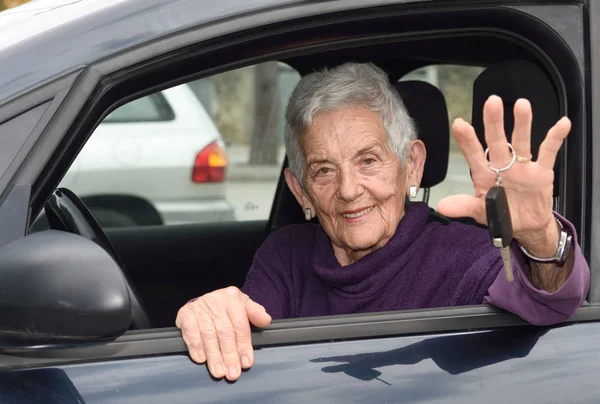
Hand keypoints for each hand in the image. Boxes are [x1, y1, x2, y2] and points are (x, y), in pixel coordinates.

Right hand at [175, 287, 271, 380]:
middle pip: (225, 332)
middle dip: (229, 355)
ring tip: (219, 371)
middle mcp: (216, 301)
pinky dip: (196, 346)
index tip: (246, 362)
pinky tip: (201, 359)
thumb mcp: (243, 305)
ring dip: (214, 356)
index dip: (244, 345)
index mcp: (233, 297)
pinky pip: (190, 332)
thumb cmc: (225, 307)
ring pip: (208, 335)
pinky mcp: (185, 313)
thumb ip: (255, 313)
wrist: (202, 299)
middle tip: (232, 373)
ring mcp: (200, 307)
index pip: (240, 325)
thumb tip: (266, 320)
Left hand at [436, 95, 569, 249]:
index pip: (474, 155)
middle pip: (497, 141)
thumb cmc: (501, 214)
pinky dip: (556, 138)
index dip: (467, 141)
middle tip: (492, 102)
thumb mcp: (481, 212)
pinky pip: (549, 152)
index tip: (459, 124)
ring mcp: (523, 166)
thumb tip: (442, 207)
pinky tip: (562, 123)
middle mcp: (502, 165)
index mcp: (485, 174)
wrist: (526, 225)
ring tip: (521, 104)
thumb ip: (464, 206)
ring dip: (522, 123)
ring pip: (521, 141)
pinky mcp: (542, 172)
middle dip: (494, 122)